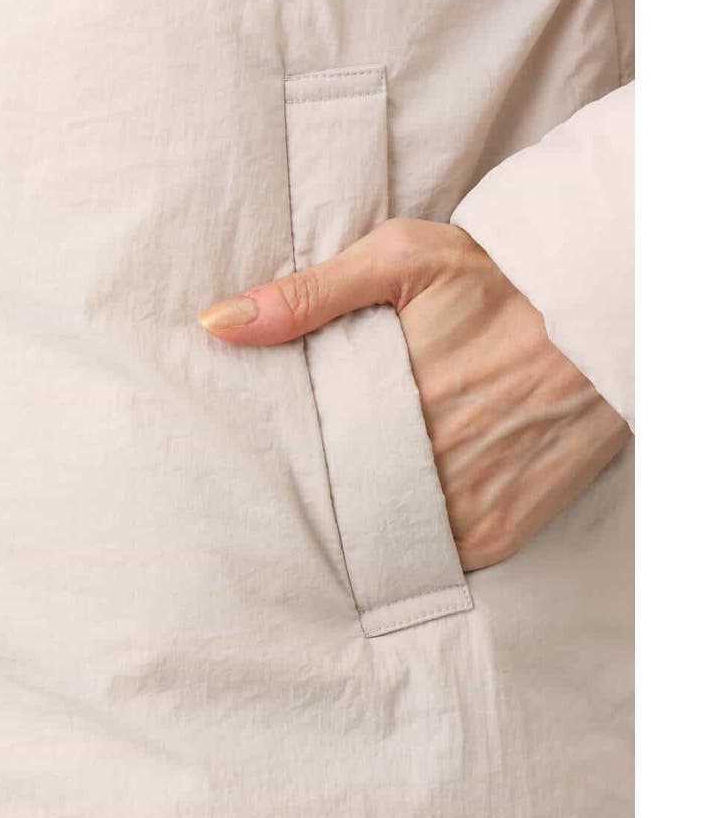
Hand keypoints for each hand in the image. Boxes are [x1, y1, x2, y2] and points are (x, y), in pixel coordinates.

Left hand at [198, 218, 630, 570]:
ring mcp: (467, 506)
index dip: (282, 460)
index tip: (263, 458)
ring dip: (361, 523)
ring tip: (344, 500)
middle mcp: (428, 464)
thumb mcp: (400, 260)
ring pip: (382, 538)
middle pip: (339, 502)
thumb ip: (307, 295)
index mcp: (388, 400)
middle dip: (316, 495)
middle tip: (295, 484)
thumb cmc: (496, 280)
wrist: (602, 310)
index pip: (304, 455)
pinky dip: (411, 544)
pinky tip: (396, 516)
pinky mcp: (502, 532)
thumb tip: (215, 323)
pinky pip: (436, 557)